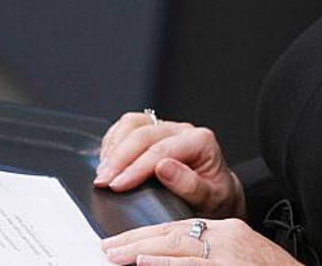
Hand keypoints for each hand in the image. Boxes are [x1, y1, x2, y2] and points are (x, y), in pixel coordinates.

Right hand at [94, 111, 244, 218]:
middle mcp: (183, 130)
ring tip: (103, 172)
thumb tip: (163, 167)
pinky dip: (114, 141)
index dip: (136, 167)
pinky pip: (128, 125)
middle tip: (103, 182)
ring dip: (114, 146)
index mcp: (201, 141)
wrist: (218, 196)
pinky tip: (107, 161)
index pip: (162, 149)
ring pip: (134, 123)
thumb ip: (190, 185)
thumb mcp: (211, 200)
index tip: (117, 185)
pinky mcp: (154, 132)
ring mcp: (167, 128)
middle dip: (119, 158)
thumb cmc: (215, 199)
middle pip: (144, 133)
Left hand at [101, 217, 300, 265]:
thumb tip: (167, 262)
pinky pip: (191, 265)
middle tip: (106, 247)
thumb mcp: (239, 258)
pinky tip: (143, 264)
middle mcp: (227, 236)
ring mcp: (228, 253)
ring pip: (177, 247)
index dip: (148, 235)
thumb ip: (208, 257)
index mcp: (228, 231)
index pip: (180, 228)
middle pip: (173, 233)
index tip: (122, 243)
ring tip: (114, 255)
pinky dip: (165, 265)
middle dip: (136, 240)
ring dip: (141, 250)